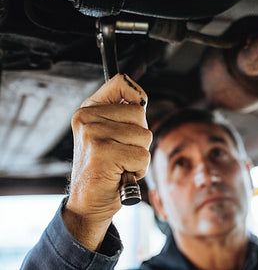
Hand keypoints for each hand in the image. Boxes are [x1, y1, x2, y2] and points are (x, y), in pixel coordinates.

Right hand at [63, 74, 151, 250]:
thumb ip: (122, 113)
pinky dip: (138, 169)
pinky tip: (120, 174)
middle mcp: (86, 118)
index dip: (137, 95)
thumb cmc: (104, 169)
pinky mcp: (102, 152)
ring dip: (139, 155)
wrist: (88, 203)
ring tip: (120, 164)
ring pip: (144, 136)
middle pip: (140, 114)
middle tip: (121, 153)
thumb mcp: (110, 134)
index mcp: (88, 109)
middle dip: (140, 138)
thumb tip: (141, 99)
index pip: (121, 82)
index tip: (137, 111)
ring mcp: (92, 134)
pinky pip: (142, 156)